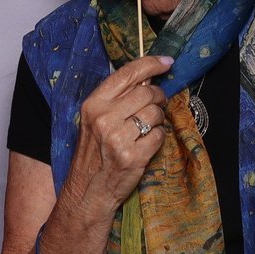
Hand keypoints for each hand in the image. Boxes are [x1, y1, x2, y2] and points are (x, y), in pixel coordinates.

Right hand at [66, 54, 170, 212]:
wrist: (87, 191)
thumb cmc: (93, 154)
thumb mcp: (94, 120)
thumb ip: (117, 98)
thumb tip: (147, 77)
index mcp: (93, 104)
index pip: (127, 73)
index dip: (151, 64)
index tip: (166, 62)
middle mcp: (104, 118)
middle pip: (146, 92)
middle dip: (158, 96)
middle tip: (156, 103)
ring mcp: (119, 138)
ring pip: (155, 113)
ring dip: (157, 119)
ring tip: (146, 128)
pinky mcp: (133, 156)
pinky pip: (159, 135)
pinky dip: (158, 137)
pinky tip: (146, 144)